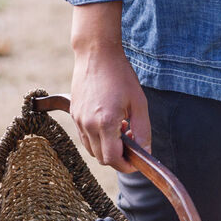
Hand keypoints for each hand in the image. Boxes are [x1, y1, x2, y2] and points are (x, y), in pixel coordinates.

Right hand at [70, 40, 150, 173]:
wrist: (96, 55)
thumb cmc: (120, 75)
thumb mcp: (139, 102)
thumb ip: (142, 129)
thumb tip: (146, 150)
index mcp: (106, 123)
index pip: (113, 159)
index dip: (126, 165)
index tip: (137, 162)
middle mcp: (88, 126)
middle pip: (102, 158)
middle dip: (119, 156)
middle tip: (132, 139)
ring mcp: (78, 121)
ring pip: (93, 150)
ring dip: (108, 147)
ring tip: (122, 126)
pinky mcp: (74, 115)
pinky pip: (85, 138)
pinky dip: (98, 138)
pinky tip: (110, 121)